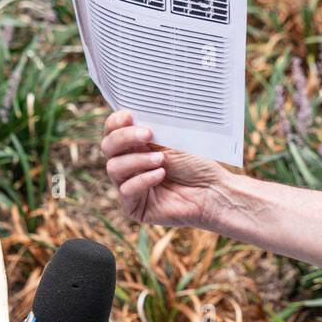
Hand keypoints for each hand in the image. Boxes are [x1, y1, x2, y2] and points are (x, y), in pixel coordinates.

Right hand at [101, 110, 229, 228]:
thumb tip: (131, 114)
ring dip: (137, 160)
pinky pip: (126, 190)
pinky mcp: (134, 207)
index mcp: (136, 146)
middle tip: (148, 134)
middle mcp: (129, 164)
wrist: (214, 191)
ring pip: (114, 168)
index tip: (130, 116)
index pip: (112, 131)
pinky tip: (161, 175)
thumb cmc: (198, 164)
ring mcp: (130, 185)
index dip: (116, 122)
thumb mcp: (173, 141)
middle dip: (125, 138)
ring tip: (161, 159)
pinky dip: (143, 180)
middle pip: (107, 147)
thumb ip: (150, 131)